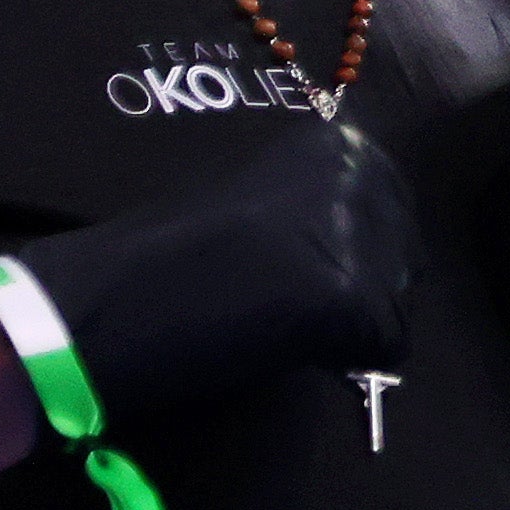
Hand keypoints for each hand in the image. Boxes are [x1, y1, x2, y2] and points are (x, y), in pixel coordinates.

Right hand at [19, 125, 418, 417]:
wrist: (106, 300)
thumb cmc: (161, 251)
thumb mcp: (247, 201)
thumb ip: (307, 211)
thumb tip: (350, 251)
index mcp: (332, 146)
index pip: (392, 204)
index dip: (363, 249)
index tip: (325, 274)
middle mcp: (360, 179)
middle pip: (403, 252)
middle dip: (367, 288)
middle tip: (305, 312)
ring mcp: (362, 240)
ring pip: (397, 300)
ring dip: (355, 326)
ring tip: (288, 328)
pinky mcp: (356, 304)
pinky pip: (384, 346)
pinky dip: (349, 362)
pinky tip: (293, 352)